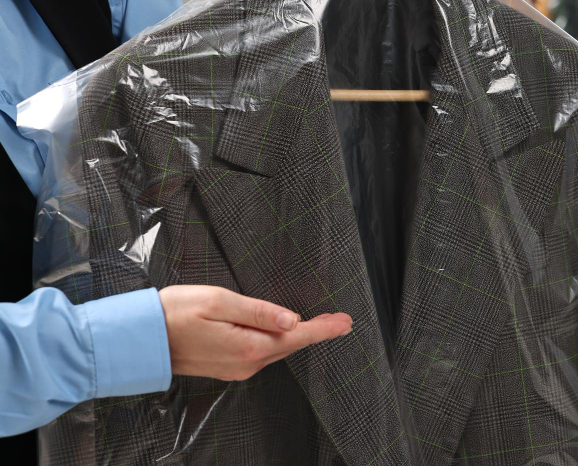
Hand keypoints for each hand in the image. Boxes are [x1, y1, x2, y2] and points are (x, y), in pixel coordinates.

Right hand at [159, 285, 351, 380]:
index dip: (323, 328)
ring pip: (276, 350)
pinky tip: (283, 333)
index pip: (297, 337)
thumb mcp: (219, 301)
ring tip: (320, 324)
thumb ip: (258, 311)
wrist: (139, 338)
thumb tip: (291, 320)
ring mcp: (235, 368)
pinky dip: (278, 342)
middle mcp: (245, 364)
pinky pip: (260, 353)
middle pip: (290, 346)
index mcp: (248, 347)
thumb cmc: (174, 314)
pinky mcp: (226, 366)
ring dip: (298, 337)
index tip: (345, 322)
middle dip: (316, 332)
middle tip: (340, 321)